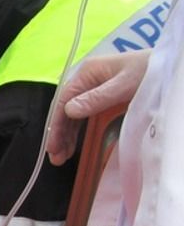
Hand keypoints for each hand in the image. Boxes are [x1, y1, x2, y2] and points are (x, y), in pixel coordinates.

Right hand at [46, 51, 150, 165]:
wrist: (171, 67)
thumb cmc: (149, 71)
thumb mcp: (124, 85)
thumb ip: (96, 98)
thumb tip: (68, 111)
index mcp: (87, 73)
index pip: (63, 102)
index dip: (57, 126)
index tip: (53, 147)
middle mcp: (88, 80)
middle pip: (66, 110)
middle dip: (60, 135)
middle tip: (57, 158)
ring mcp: (95, 89)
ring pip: (75, 115)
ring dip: (68, 135)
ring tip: (64, 156)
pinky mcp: (105, 97)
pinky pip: (87, 116)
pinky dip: (80, 131)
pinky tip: (76, 144)